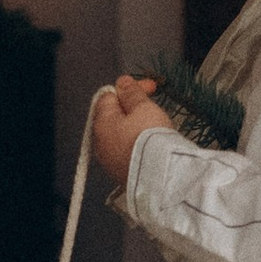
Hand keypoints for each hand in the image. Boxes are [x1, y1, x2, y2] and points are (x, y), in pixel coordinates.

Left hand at [92, 73, 175, 187]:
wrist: (160, 178)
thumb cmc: (150, 138)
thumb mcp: (143, 108)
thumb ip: (132, 93)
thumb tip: (122, 82)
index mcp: (101, 123)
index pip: (109, 96)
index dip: (130, 88)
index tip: (151, 88)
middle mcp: (100, 143)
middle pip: (114, 117)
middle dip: (133, 109)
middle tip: (155, 107)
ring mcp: (110, 161)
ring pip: (122, 136)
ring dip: (136, 128)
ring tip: (157, 128)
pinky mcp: (121, 175)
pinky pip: (128, 153)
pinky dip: (138, 145)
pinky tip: (153, 146)